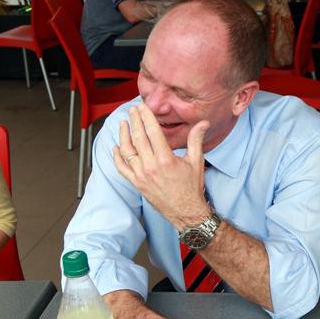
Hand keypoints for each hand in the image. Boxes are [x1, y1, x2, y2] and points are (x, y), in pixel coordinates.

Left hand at [113, 102, 210, 230]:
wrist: (186, 211)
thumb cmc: (191, 188)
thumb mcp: (196, 161)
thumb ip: (196, 140)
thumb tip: (202, 123)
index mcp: (166, 159)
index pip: (152, 132)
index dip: (146, 117)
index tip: (142, 107)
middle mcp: (151, 166)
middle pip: (138, 138)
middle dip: (134, 121)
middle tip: (132, 111)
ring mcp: (141, 175)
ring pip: (127, 150)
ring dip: (123, 135)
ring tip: (123, 124)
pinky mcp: (136, 183)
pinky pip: (121, 168)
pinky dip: (116, 156)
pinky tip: (116, 147)